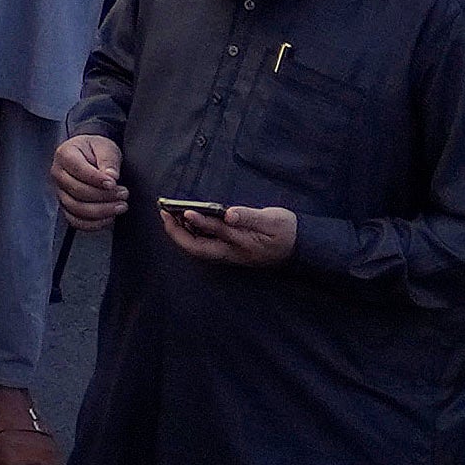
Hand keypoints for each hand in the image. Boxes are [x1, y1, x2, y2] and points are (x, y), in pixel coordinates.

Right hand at [52, 131, 132, 231]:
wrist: (89, 156)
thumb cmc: (95, 150)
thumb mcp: (105, 147)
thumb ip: (108, 160)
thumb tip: (111, 175)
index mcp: (65, 154)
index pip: (78, 169)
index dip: (97, 179)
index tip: (114, 183)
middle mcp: (58, 174)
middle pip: (77, 191)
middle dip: (103, 196)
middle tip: (123, 193)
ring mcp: (60, 191)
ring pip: (76, 208)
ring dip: (101, 211)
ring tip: (120, 206)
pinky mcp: (66, 206)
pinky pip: (75, 221)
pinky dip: (93, 224)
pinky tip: (109, 217)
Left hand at [158, 200, 302, 270]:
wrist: (300, 247)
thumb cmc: (286, 231)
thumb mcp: (272, 220)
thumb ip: (249, 217)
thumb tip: (229, 214)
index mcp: (243, 243)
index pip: (216, 232)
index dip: (199, 221)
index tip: (184, 210)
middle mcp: (232, 253)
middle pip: (198, 249)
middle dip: (177, 232)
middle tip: (164, 212)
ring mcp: (230, 255)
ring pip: (199, 249)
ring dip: (181, 233)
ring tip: (169, 214)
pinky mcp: (230, 252)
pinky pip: (205, 246)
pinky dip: (192, 234)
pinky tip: (186, 221)